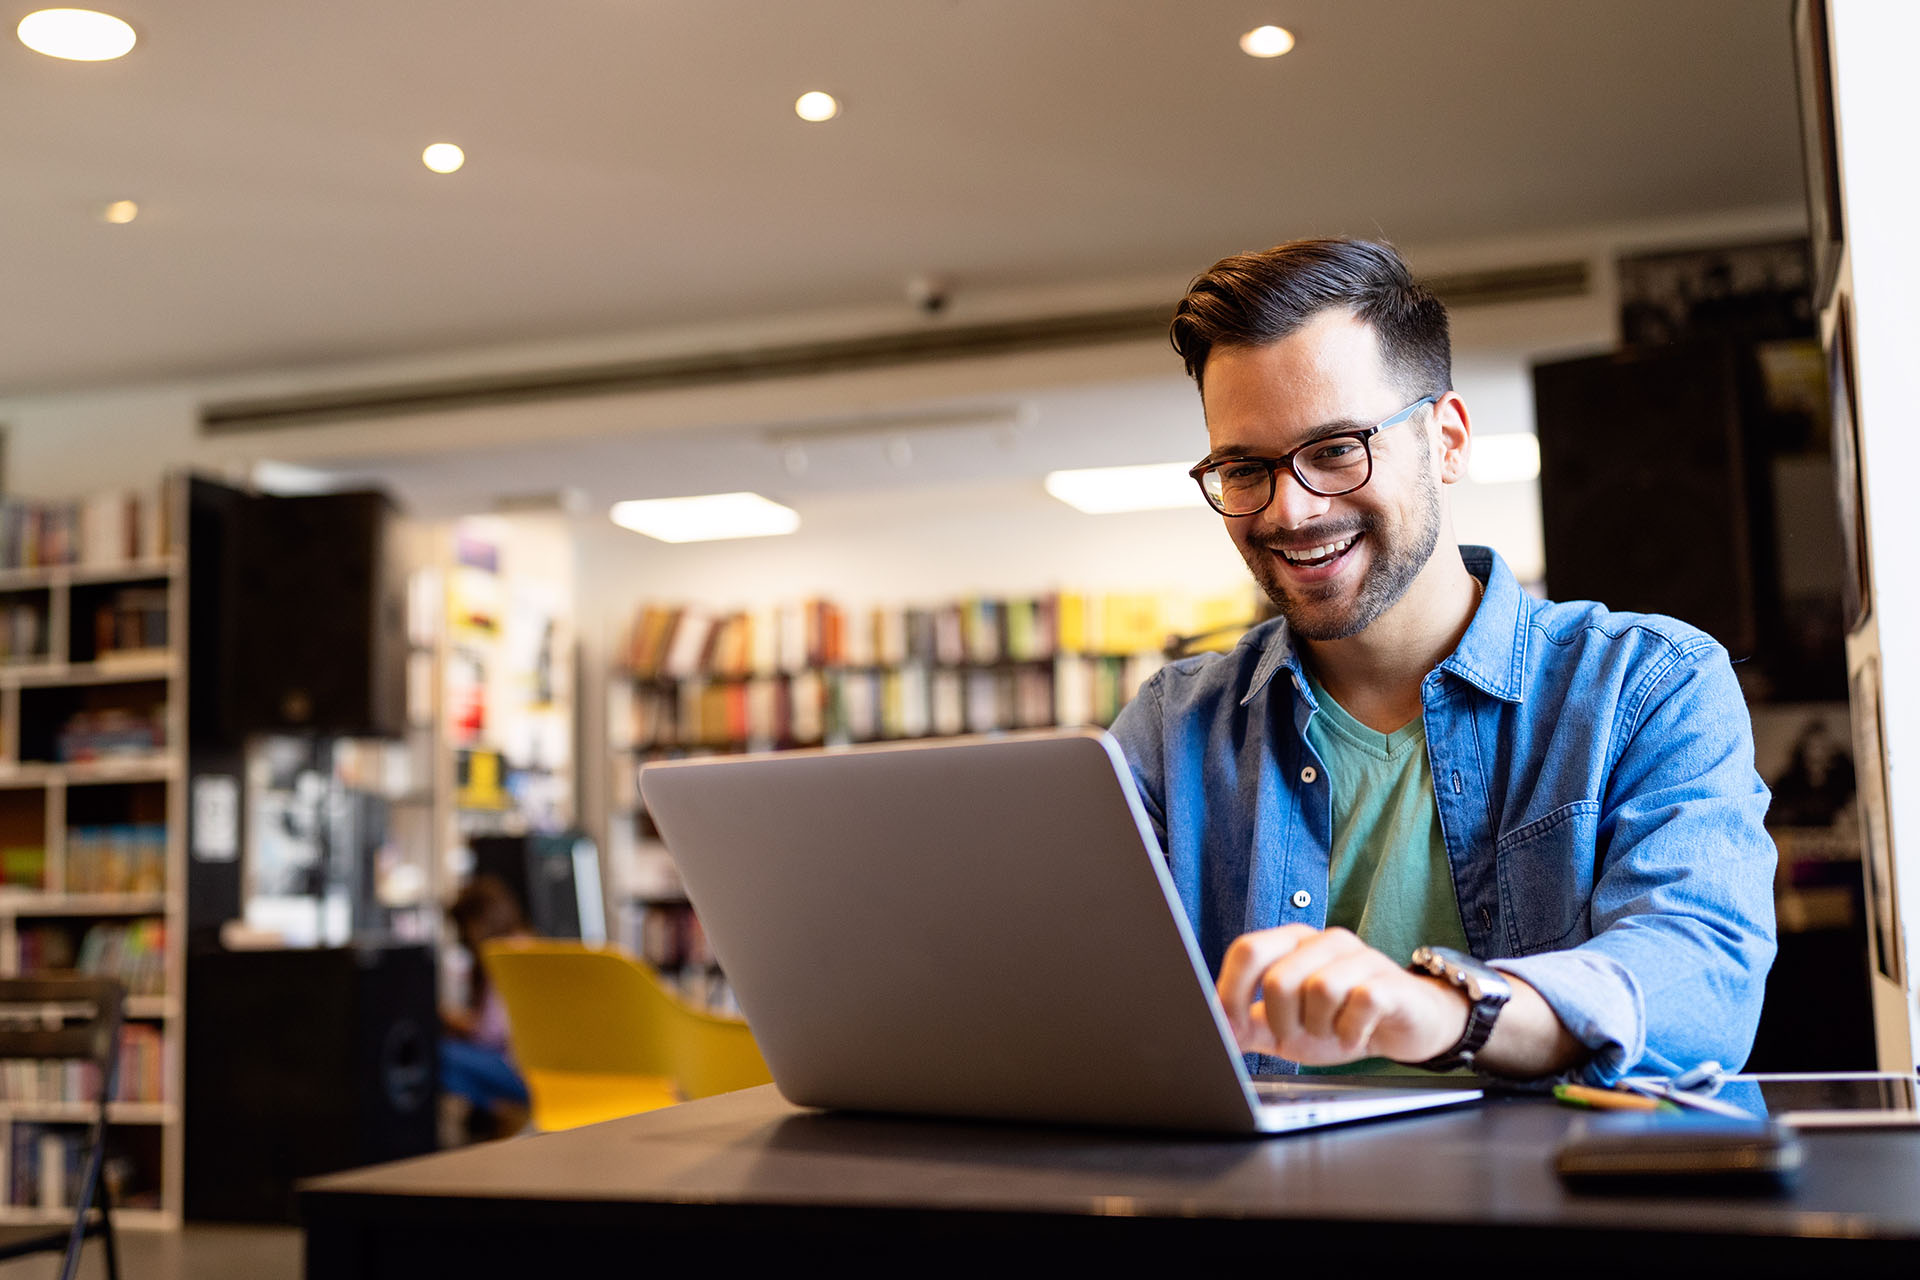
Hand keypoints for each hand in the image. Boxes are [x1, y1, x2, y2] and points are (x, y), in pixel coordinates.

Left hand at [1216, 925, 1469, 1065]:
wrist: (1404, 1025)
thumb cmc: (1340, 1019)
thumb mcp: (1287, 1026)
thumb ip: (1249, 1025)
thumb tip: (1211, 1030)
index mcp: (1291, 943)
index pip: (1247, 950)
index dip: (1232, 993)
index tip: (1233, 1029)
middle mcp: (1323, 941)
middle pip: (1279, 978)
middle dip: (1282, 1021)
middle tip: (1298, 1036)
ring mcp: (1359, 956)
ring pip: (1319, 989)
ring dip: (1320, 1028)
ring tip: (1332, 1034)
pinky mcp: (1388, 980)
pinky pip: (1360, 1001)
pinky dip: (1351, 1031)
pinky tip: (1355, 1036)